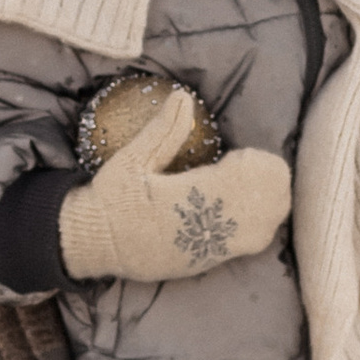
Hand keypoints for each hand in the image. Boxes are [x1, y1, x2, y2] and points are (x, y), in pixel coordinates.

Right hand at [59, 85, 289, 284]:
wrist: (93, 245)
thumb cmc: (111, 198)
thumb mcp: (132, 159)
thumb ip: (163, 130)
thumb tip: (183, 97)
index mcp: (189, 200)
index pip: (244, 182)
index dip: (253, 164)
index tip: (239, 152)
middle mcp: (206, 230)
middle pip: (265, 207)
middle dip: (266, 180)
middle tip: (245, 163)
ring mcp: (209, 250)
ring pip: (264, 229)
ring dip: (265, 202)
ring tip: (246, 183)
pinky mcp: (207, 263)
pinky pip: (250, 246)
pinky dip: (258, 222)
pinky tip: (240, 206)